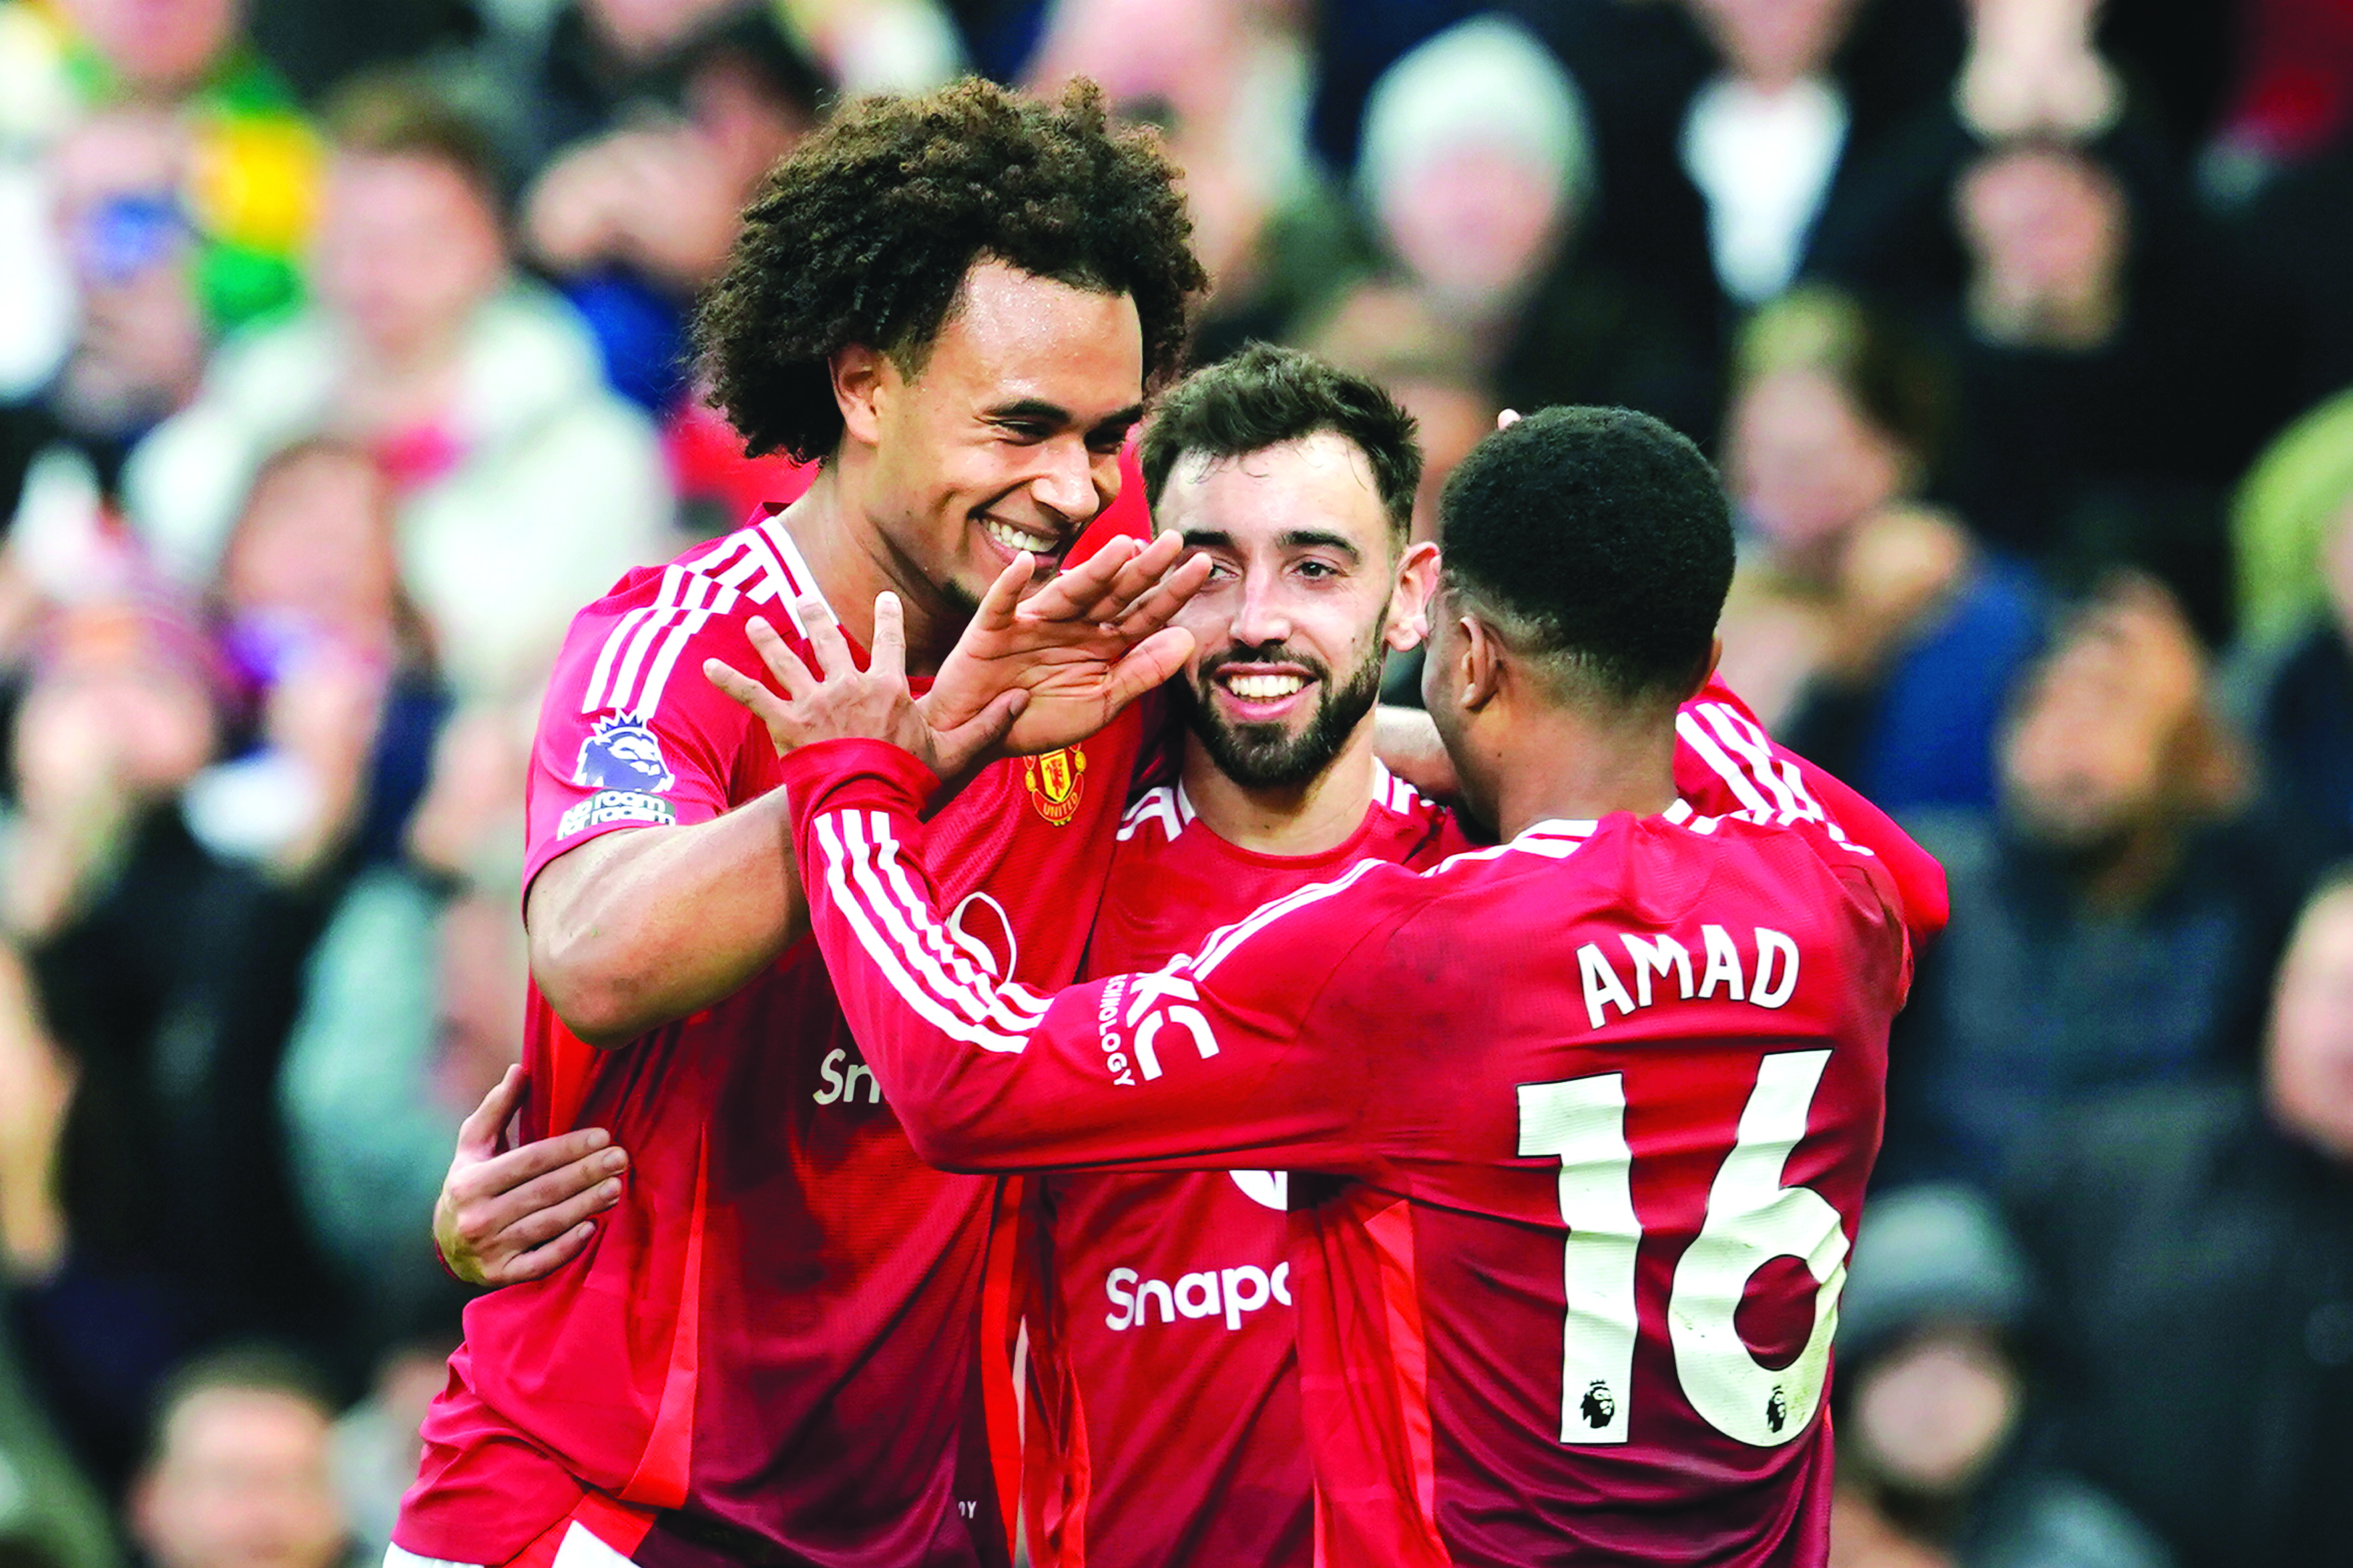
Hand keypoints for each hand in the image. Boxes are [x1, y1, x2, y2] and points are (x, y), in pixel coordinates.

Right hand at [435, 1065, 626, 1286]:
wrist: (447, 1243)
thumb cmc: (470, 1182)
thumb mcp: (474, 1145)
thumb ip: (498, 1107)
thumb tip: (521, 1068)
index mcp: (470, 1181)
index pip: (529, 1161)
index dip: (568, 1148)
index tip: (603, 1135)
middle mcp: (476, 1217)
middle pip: (542, 1192)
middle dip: (585, 1173)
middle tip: (620, 1158)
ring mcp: (489, 1249)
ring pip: (545, 1224)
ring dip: (585, 1205)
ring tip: (616, 1187)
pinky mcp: (501, 1276)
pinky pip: (539, 1262)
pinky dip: (566, 1247)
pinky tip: (592, 1228)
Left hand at [705, 590, 1030, 777]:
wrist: (866, 801)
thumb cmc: (910, 780)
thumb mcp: (955, 753)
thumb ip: (987, 725)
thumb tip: (1022, 701)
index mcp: (887, 686)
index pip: (889, 642)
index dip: (887, 618)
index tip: (884, 600)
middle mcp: (848, 684)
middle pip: (828, 638)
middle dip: (815, 614)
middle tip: (803, 596)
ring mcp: (814, 701)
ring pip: (786, 660)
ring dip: (768, 639)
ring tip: (755, 623)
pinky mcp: (785, 723)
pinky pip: (752, 696)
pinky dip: (729, 681)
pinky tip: (707, 668)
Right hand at [920, 532, 1206, 756]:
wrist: (979, 735)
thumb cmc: (1038, 719)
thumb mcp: (1100, 703)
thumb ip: (1141, 673)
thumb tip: (1187, 639)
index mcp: (1099, 644)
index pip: (1143, 615)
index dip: (1172, 592)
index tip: (1202, 565)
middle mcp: (1072, 626)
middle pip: (1113, 594)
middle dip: (1143, 569)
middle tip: (1174, 539)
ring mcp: (1033, 624)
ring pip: (1069, 592)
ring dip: (1094, 570)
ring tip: (1123, 547)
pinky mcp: (992, 630)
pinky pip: (1002, 605)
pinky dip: (1011, 585)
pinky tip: (1027, 565)